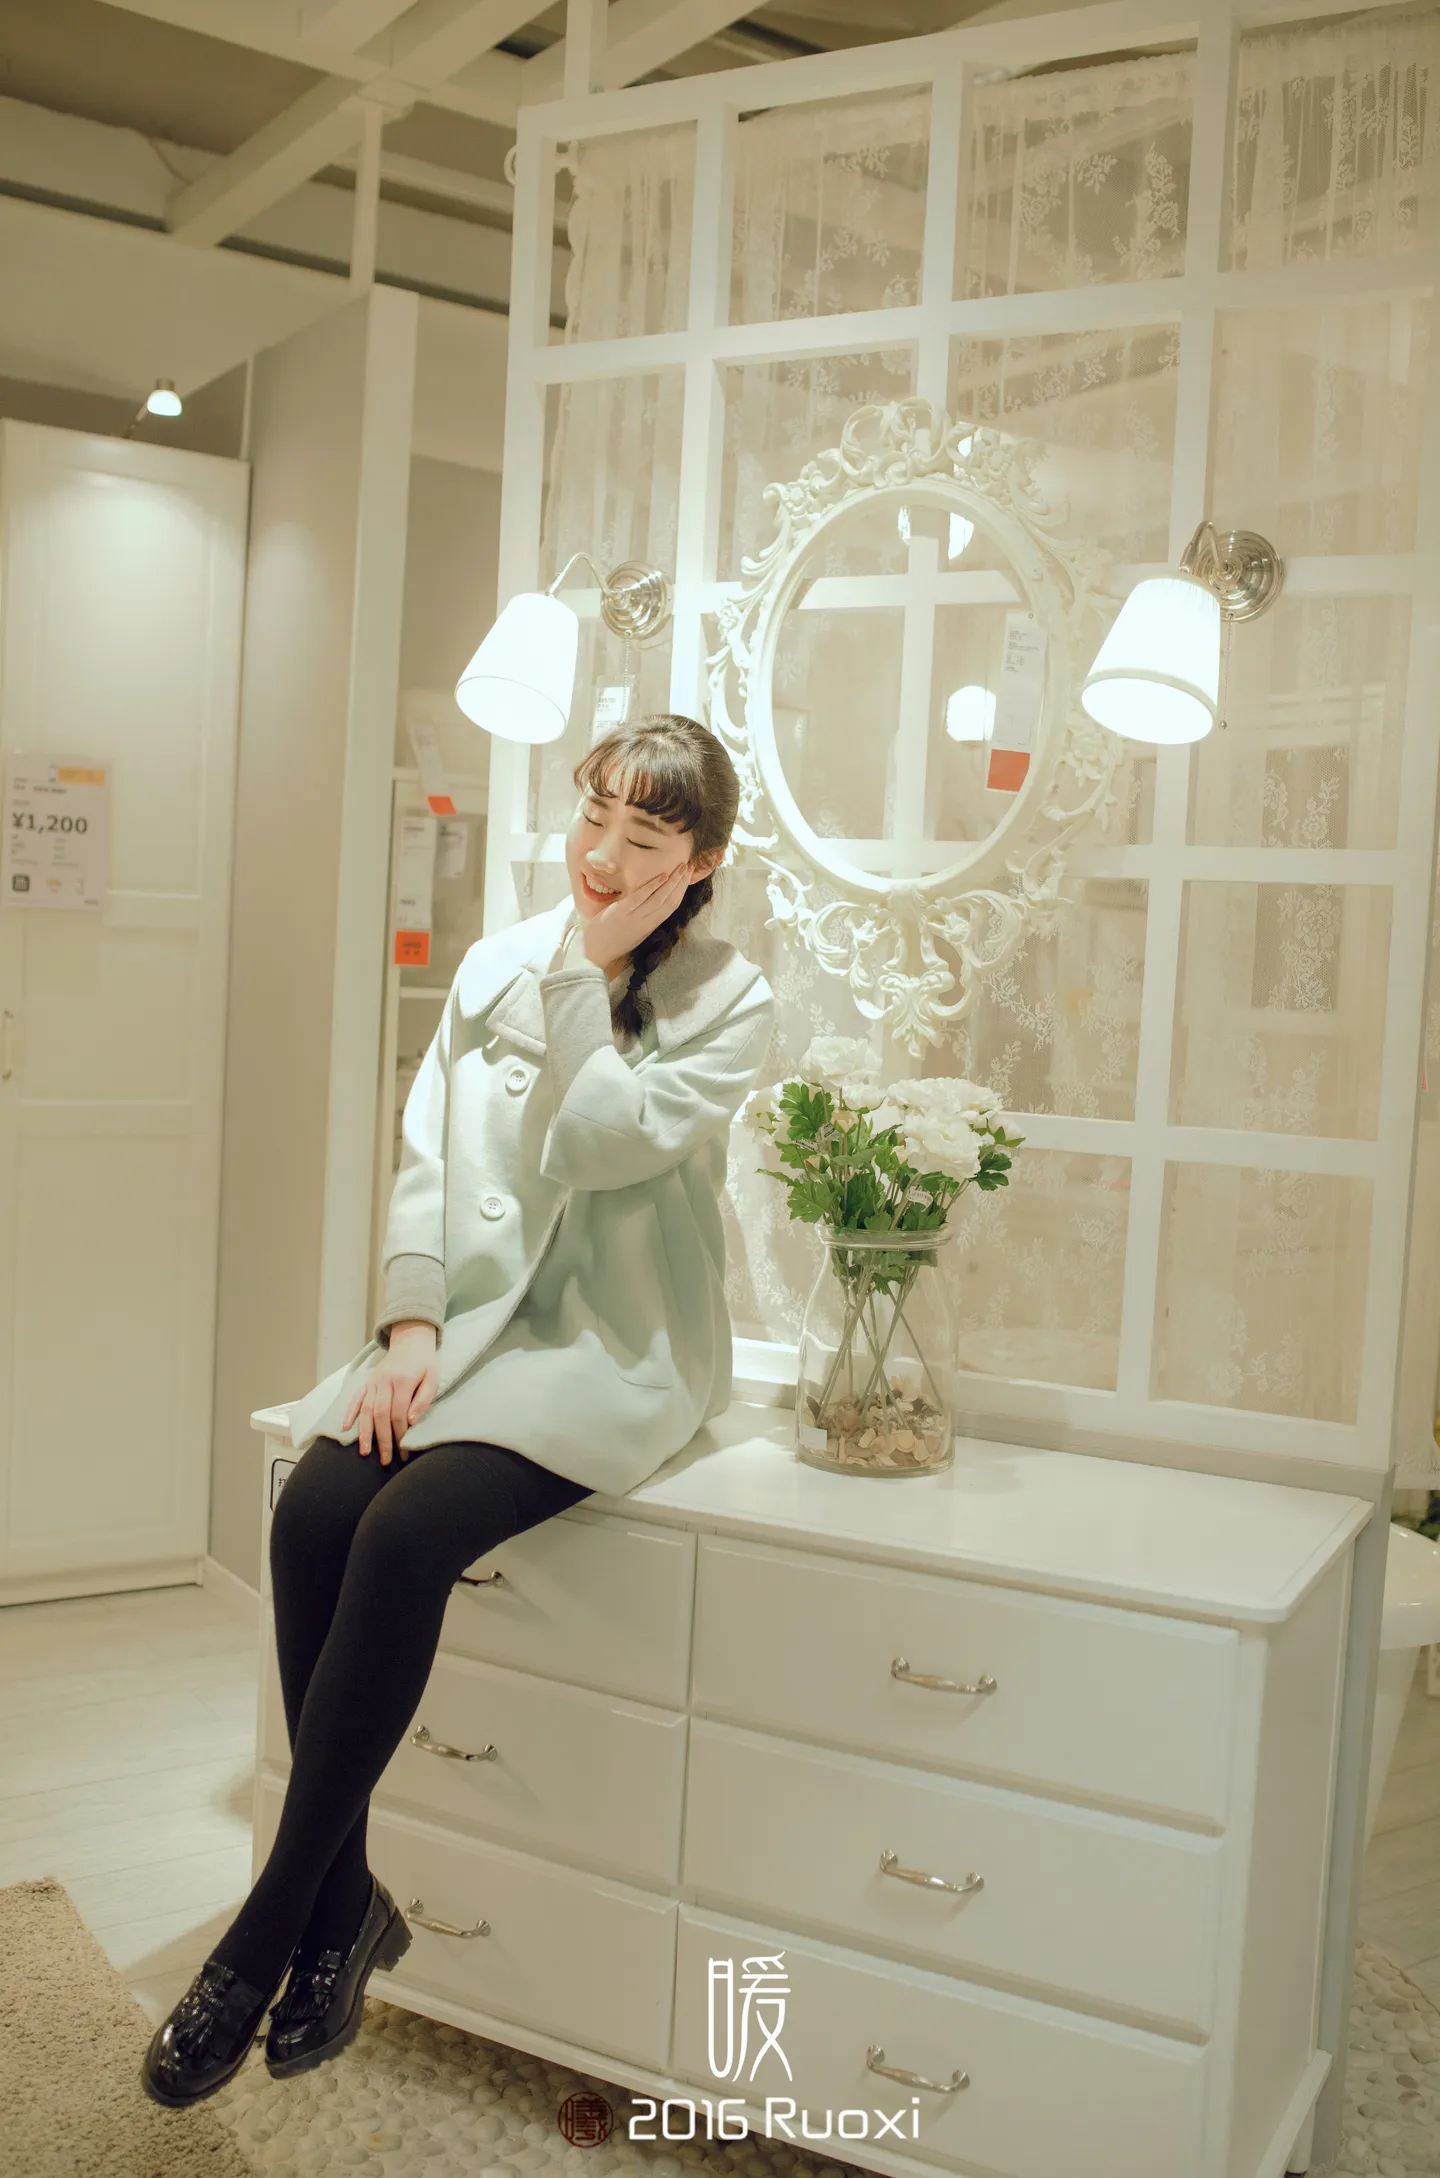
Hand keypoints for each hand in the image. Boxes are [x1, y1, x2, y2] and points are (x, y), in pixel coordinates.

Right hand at [342, 1322, 438, 1464]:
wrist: (411, 1341)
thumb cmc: (425, 1363)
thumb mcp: (433, 1378)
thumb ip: (423, 1399)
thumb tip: (411, 1421)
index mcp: (403, 1381)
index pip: (399, 1414)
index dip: (400, 1435)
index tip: (403, 1452)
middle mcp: (384, 1382)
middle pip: (381, 1415)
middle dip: (382, 1440)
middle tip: (385, 1460)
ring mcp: (373, 1382)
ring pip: (366, 1410)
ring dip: (365, 1432)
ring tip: (365, 1452)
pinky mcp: (367, 1382)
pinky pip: (356, 1398)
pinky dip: (350, 1412)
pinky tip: (346, 1428)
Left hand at [580, 860, 692, 974]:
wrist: (593, 955)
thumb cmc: (609, 942)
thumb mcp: (632, 931)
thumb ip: (641, 917)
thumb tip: (647, 901)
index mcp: (649, 926)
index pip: (671, 907)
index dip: (681, 891)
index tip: (688, 878)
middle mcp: (646, 923)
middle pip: (670, 901)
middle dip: (681, 883)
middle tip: (690, 867)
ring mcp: (634, 918)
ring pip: (659, 898)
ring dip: (673, 882)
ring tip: (681, 867)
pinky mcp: (621, 913)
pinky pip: (640, 898)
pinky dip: (652, 886)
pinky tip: (662, 876)